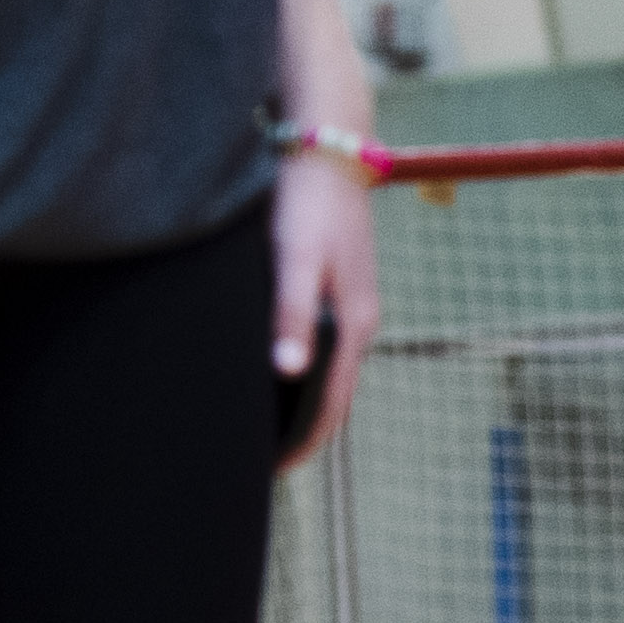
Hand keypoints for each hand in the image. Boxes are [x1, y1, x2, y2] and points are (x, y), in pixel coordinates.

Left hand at [269, 142, 377, 467]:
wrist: (330, 150)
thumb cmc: (306, 203)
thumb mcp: (293, 258)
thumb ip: (290, 314)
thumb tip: (287, 372)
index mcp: (352, 325)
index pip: (331, 406)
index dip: (303, 443)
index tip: (271, 471)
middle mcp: (360, 323)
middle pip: (336, 397)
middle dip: (306, 433)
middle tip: (263, 461)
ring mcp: (354, 306)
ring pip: (333, 374)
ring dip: (307, 406)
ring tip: (267, 428)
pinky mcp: (342, 289)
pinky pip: (327, 348)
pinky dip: (308, 374)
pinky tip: (280, 374)